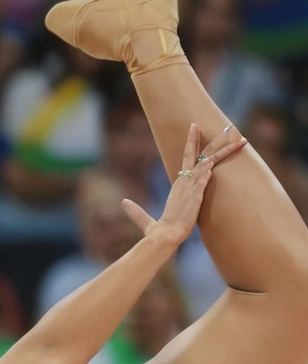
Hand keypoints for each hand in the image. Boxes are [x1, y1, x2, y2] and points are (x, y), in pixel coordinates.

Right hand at [121, 123, 247, 246]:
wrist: (163, 237)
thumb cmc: (160, 229)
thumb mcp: (149, 218)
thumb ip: (137, 210)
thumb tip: (123, 202)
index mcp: (178, 184)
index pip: (187, 158)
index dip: (192, 142)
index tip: (195, 127)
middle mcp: (183, 182)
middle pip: (199, 155)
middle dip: (214, 140)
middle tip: (228, 127)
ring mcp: (189, 188)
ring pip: (207, 164)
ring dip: (225, 151)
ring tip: (240, 140)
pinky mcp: (194, 197)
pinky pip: (203, 181)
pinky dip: (208, 171)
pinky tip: (214, 162)